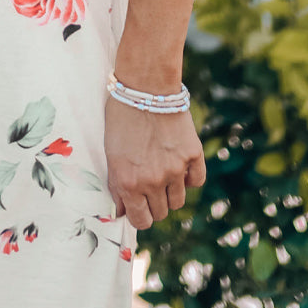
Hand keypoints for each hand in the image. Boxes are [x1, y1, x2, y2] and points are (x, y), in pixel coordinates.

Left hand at [104, 94, 205, 230]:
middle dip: (154, 203)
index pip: (141, 220)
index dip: (140, 216)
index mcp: (128, 182)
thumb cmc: (121, 118)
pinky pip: (196, 181)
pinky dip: (189, 178)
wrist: (145, 87)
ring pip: (178, 201)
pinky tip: (179, 166)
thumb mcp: (111, 153)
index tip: (139, 207)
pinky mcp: (193, 155)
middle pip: (161, 212)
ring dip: (170, 193)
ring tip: (163, 173)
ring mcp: (175, 169)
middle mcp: (152, 181)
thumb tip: (122, 210)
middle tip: (149, 185)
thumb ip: (117, 185)